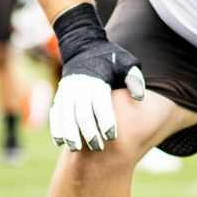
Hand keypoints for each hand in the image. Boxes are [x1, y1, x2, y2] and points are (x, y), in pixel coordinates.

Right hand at [50, 4, 145, 151]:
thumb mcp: (125, 61)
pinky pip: (55, 114)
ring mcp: (67, 92)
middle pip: (81, 113)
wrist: (83, 48)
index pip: (100, 104)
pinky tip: (61, 142)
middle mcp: (79, 87)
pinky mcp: (60, 96)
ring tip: (76, 149)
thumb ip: (133, 77)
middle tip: (98, 148)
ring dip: (69, 133)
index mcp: (96, 81)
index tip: (112, 136)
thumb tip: (140, 97)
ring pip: (65, 116)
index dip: (105, 121)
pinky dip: (56, 128)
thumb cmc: (109, 58)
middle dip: (88, 132)